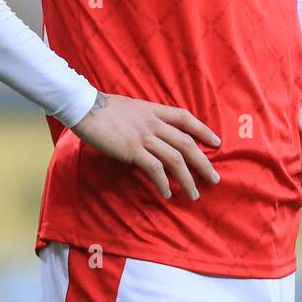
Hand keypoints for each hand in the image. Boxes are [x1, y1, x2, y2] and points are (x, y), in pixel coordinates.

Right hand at [72, 92, 221, 200]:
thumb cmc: (104, 108)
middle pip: (186, 143)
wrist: (85, 107)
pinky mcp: (132, 149)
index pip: (186, 118)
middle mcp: (153, 123)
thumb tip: (155, 133)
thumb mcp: (132, 108)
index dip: (203, 130)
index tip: (216, 142)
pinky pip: (154, 168)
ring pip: (174, 158)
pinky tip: (167, 193)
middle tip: (214, 178)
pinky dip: (163, 182)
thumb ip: (146, 118)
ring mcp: (144, 136)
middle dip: (203, 162)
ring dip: (187, 178)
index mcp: (154, 110)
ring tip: (194, 194)